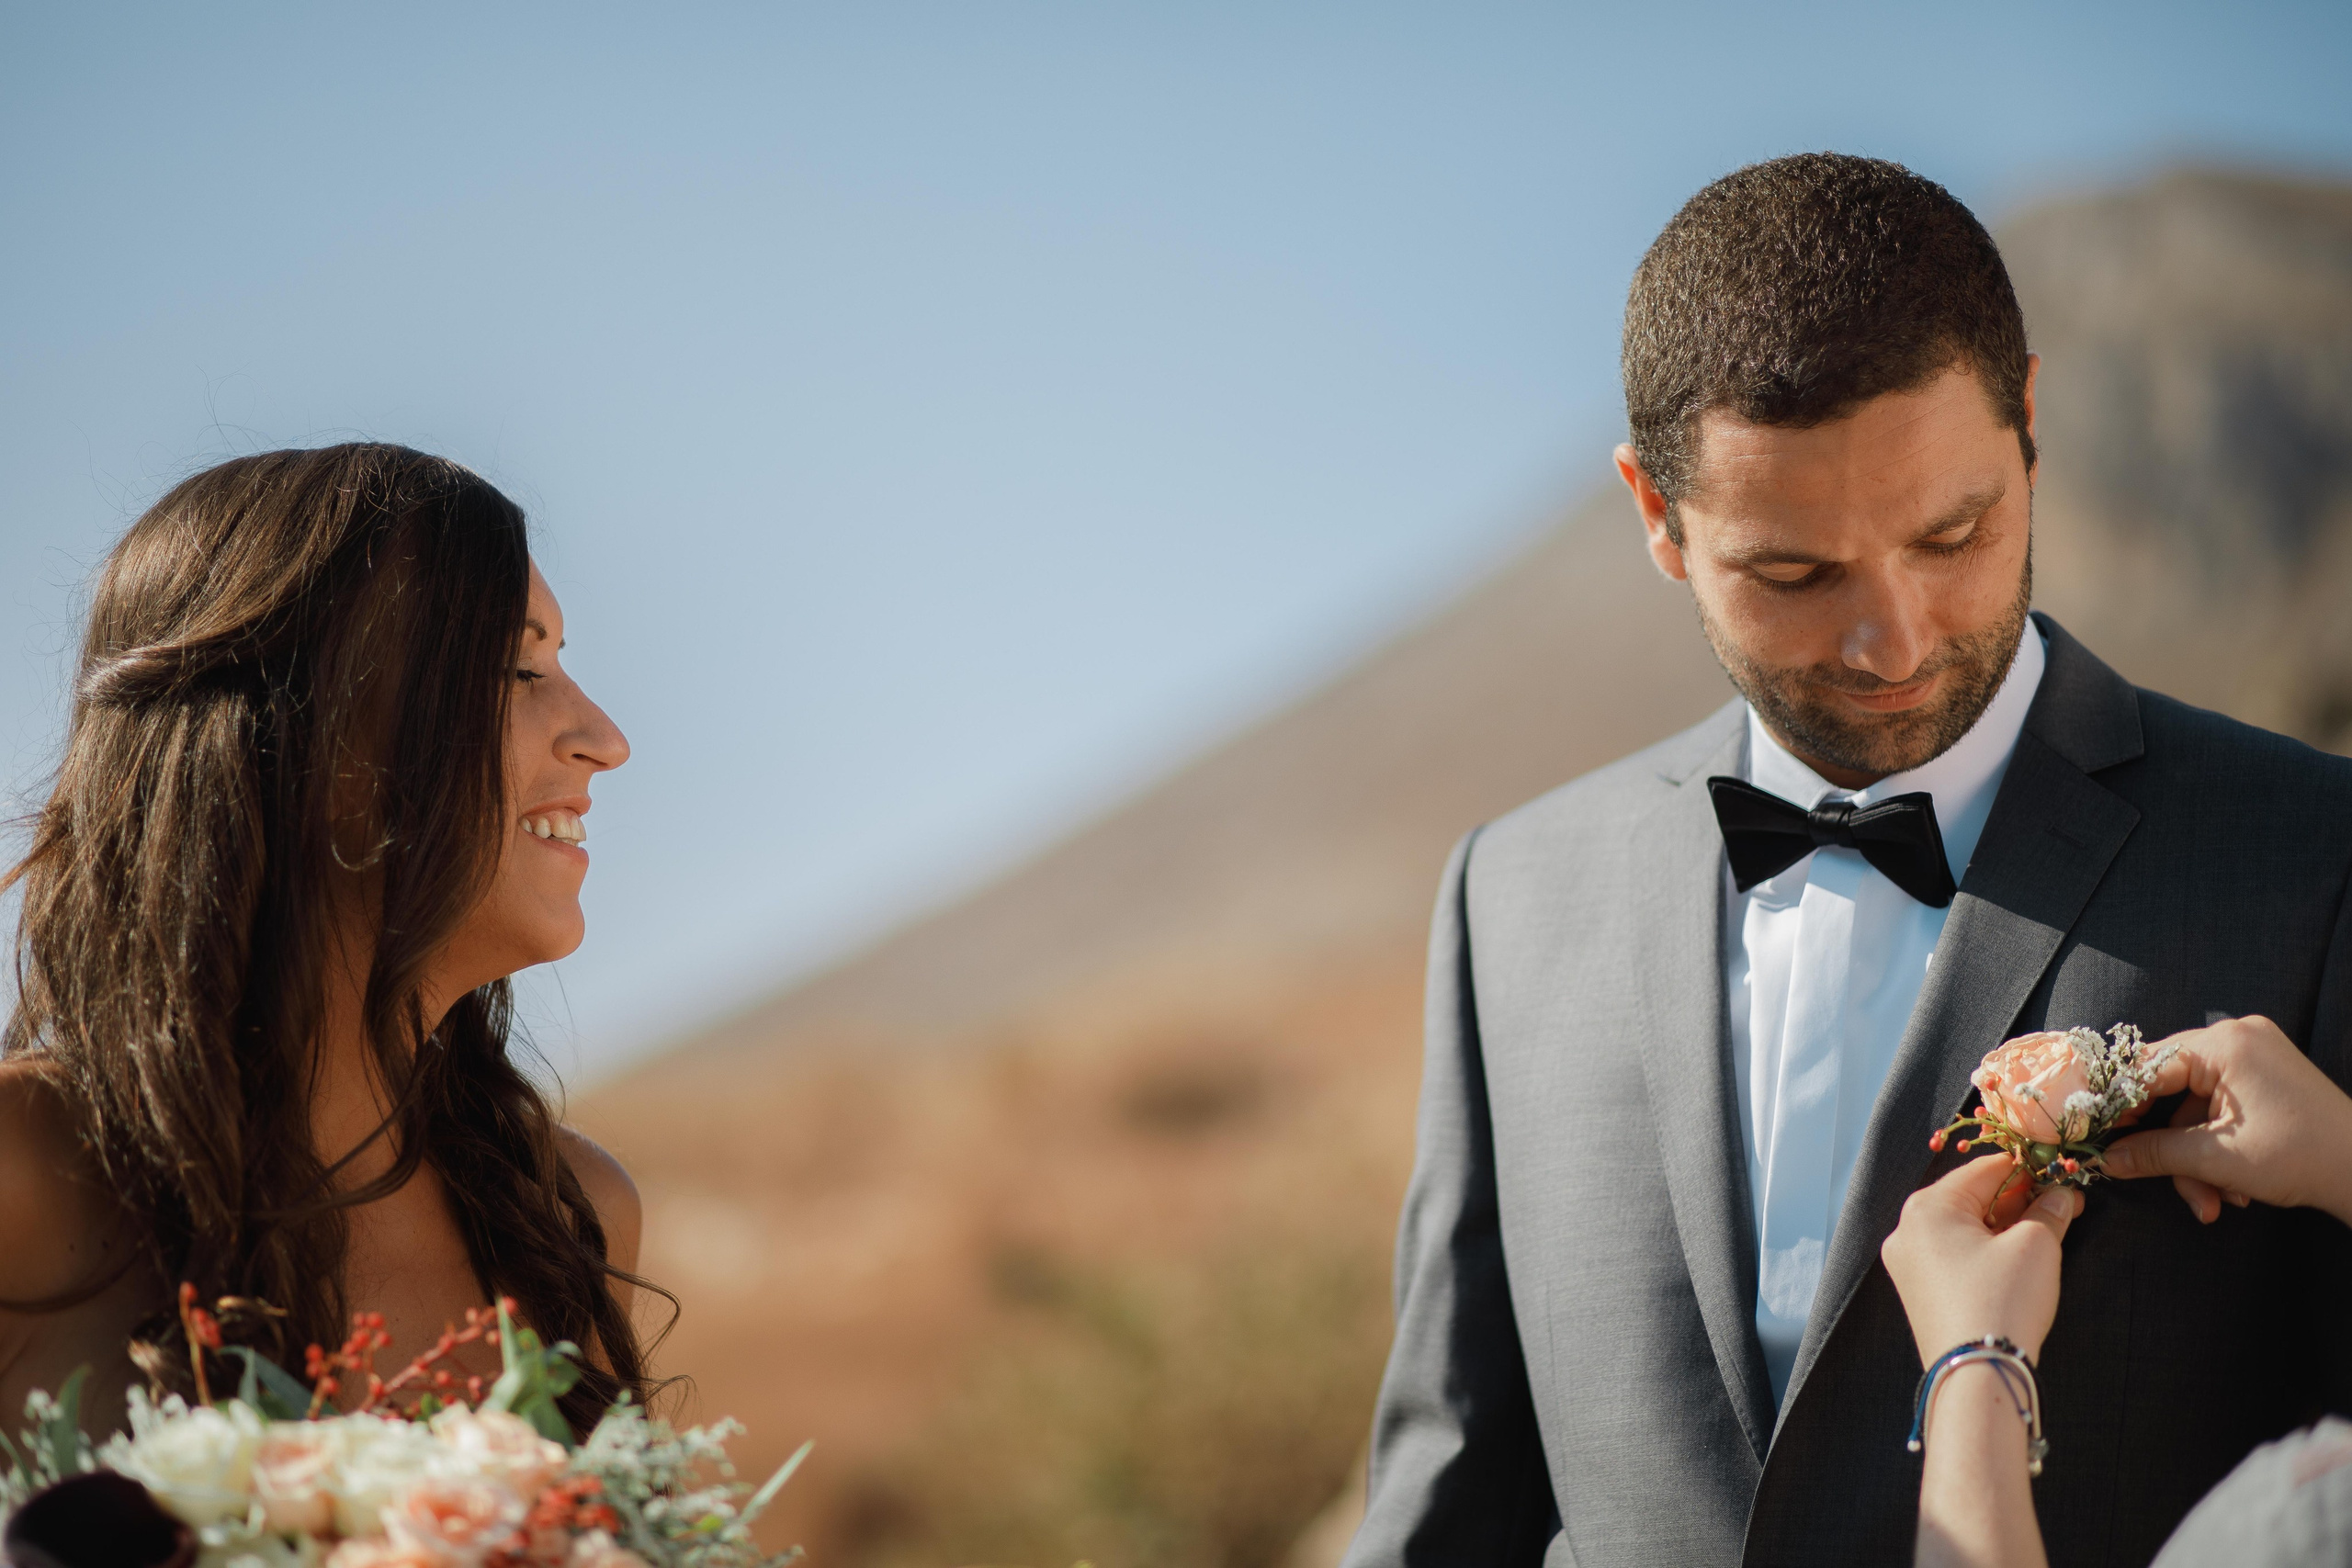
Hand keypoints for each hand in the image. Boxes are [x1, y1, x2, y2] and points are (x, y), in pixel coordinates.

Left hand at [1882, 1154, 2081, 1365]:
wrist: (1977, 1373)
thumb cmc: (2003, 1299)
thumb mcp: (2035, 1246)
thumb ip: (2048, 1211)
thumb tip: (2060, 1195)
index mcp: (1927, 1207)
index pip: (1983, 1171)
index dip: (2028, 1170)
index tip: (2062, 1175)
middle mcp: (1907, 1231)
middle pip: (1970, 1199)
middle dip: (2019, 1199)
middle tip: (2063, 1202)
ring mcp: (1908, 1264)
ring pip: (1964, 1229)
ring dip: (2006, 1225)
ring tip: (2049, 1226)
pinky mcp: (1919, 1293)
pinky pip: (1955, 1256)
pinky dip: (1987, 1250)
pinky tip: (2019, 1254)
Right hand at [2100, 1015, 2351, 1225]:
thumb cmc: (2299, 1157)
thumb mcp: (2215, 1159)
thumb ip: (2152, 1153)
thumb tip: (2104, 1160)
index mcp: (2224, 1043)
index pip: (2147, 1066)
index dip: (2120, 1105)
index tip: (2099, 1138)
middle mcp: (2238, 1037)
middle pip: (2172, 1090)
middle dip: (2171, 1147)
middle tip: (2160, 1181)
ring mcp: (2256, 1055)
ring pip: (2197, 1109)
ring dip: (2198, 1160)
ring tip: (2213, 1204)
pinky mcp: (2266, 1077)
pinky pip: (2221, 1109)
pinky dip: (2219, 1149)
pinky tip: (2233, 1190)